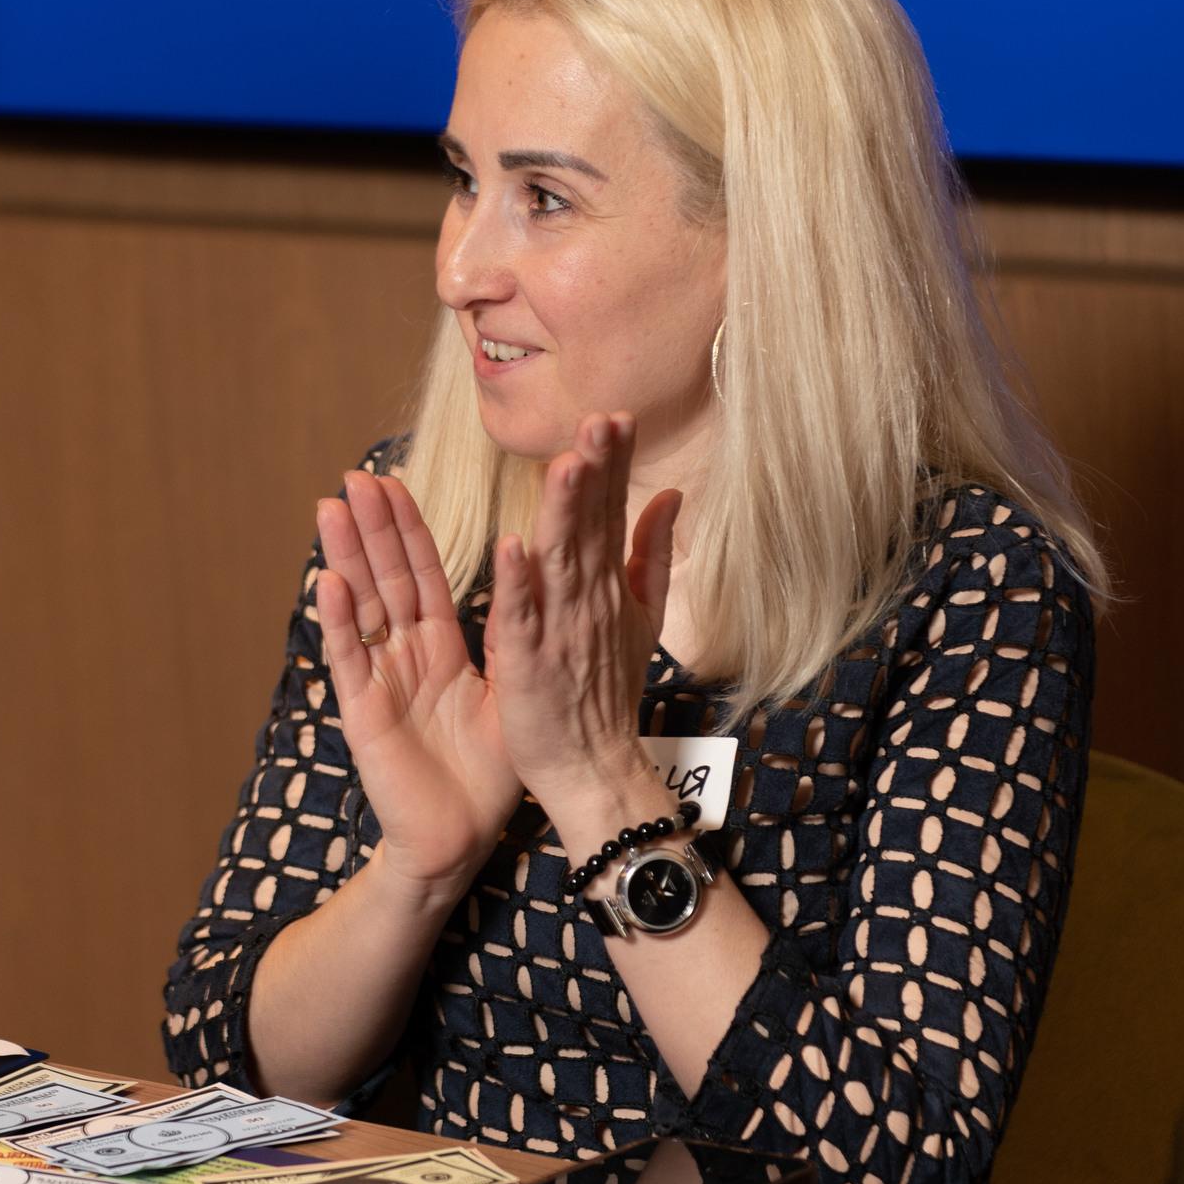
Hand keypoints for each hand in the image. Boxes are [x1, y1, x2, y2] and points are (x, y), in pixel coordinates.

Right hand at [314, 470, 523, 909]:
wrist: (460, 838)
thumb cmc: (485, 775)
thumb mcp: (507, 694)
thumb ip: (509, 641)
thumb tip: (529, 581)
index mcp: (440, 648)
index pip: (423, 576)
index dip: (408, 531)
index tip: (394, 482)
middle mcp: (405, 657)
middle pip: (386, 579)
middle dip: (372, 528)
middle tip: (356, 476)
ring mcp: (379, 680)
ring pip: (360, 608)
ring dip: (346, 558)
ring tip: (332, 508)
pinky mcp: (363, 713)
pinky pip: (350, 662)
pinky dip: (338, 623)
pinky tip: (329, 583)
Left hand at [487, 413, 680, 823]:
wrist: (594, 768)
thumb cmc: (609, 691)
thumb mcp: (642, 616)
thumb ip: (652, 553)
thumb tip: (671, 493)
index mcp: (609, 583)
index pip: (613, 510)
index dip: (615, 464)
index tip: (617, 414)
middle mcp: (588, 598)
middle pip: (591, 524)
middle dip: (596, 471)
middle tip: (600, 420)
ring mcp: (560, 629)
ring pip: (561, 559)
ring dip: (563, 513)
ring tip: (567, 464)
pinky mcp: (528, 662)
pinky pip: (521, 617)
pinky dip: (517, 584)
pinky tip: (512, 546)